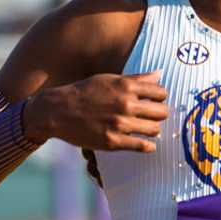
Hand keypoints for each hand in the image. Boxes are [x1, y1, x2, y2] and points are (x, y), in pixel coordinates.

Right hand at [27, 71, 167, 153]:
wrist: (58, 111)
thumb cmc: (84, 92)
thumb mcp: (109, 79)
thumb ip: (136, 78)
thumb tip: (160, 73)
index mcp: (126, 86)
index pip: (161, 92)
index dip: (160, 98)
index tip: (154, 102)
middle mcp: (125, 104)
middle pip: (162, 112)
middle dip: (160, 114)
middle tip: (152, 117)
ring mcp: (119, 124)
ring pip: (155, 129)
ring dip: (153, 130)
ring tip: (146, 129)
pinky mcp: (113, 141)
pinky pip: (142, 146)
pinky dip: (148, 146)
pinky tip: (146, 144)